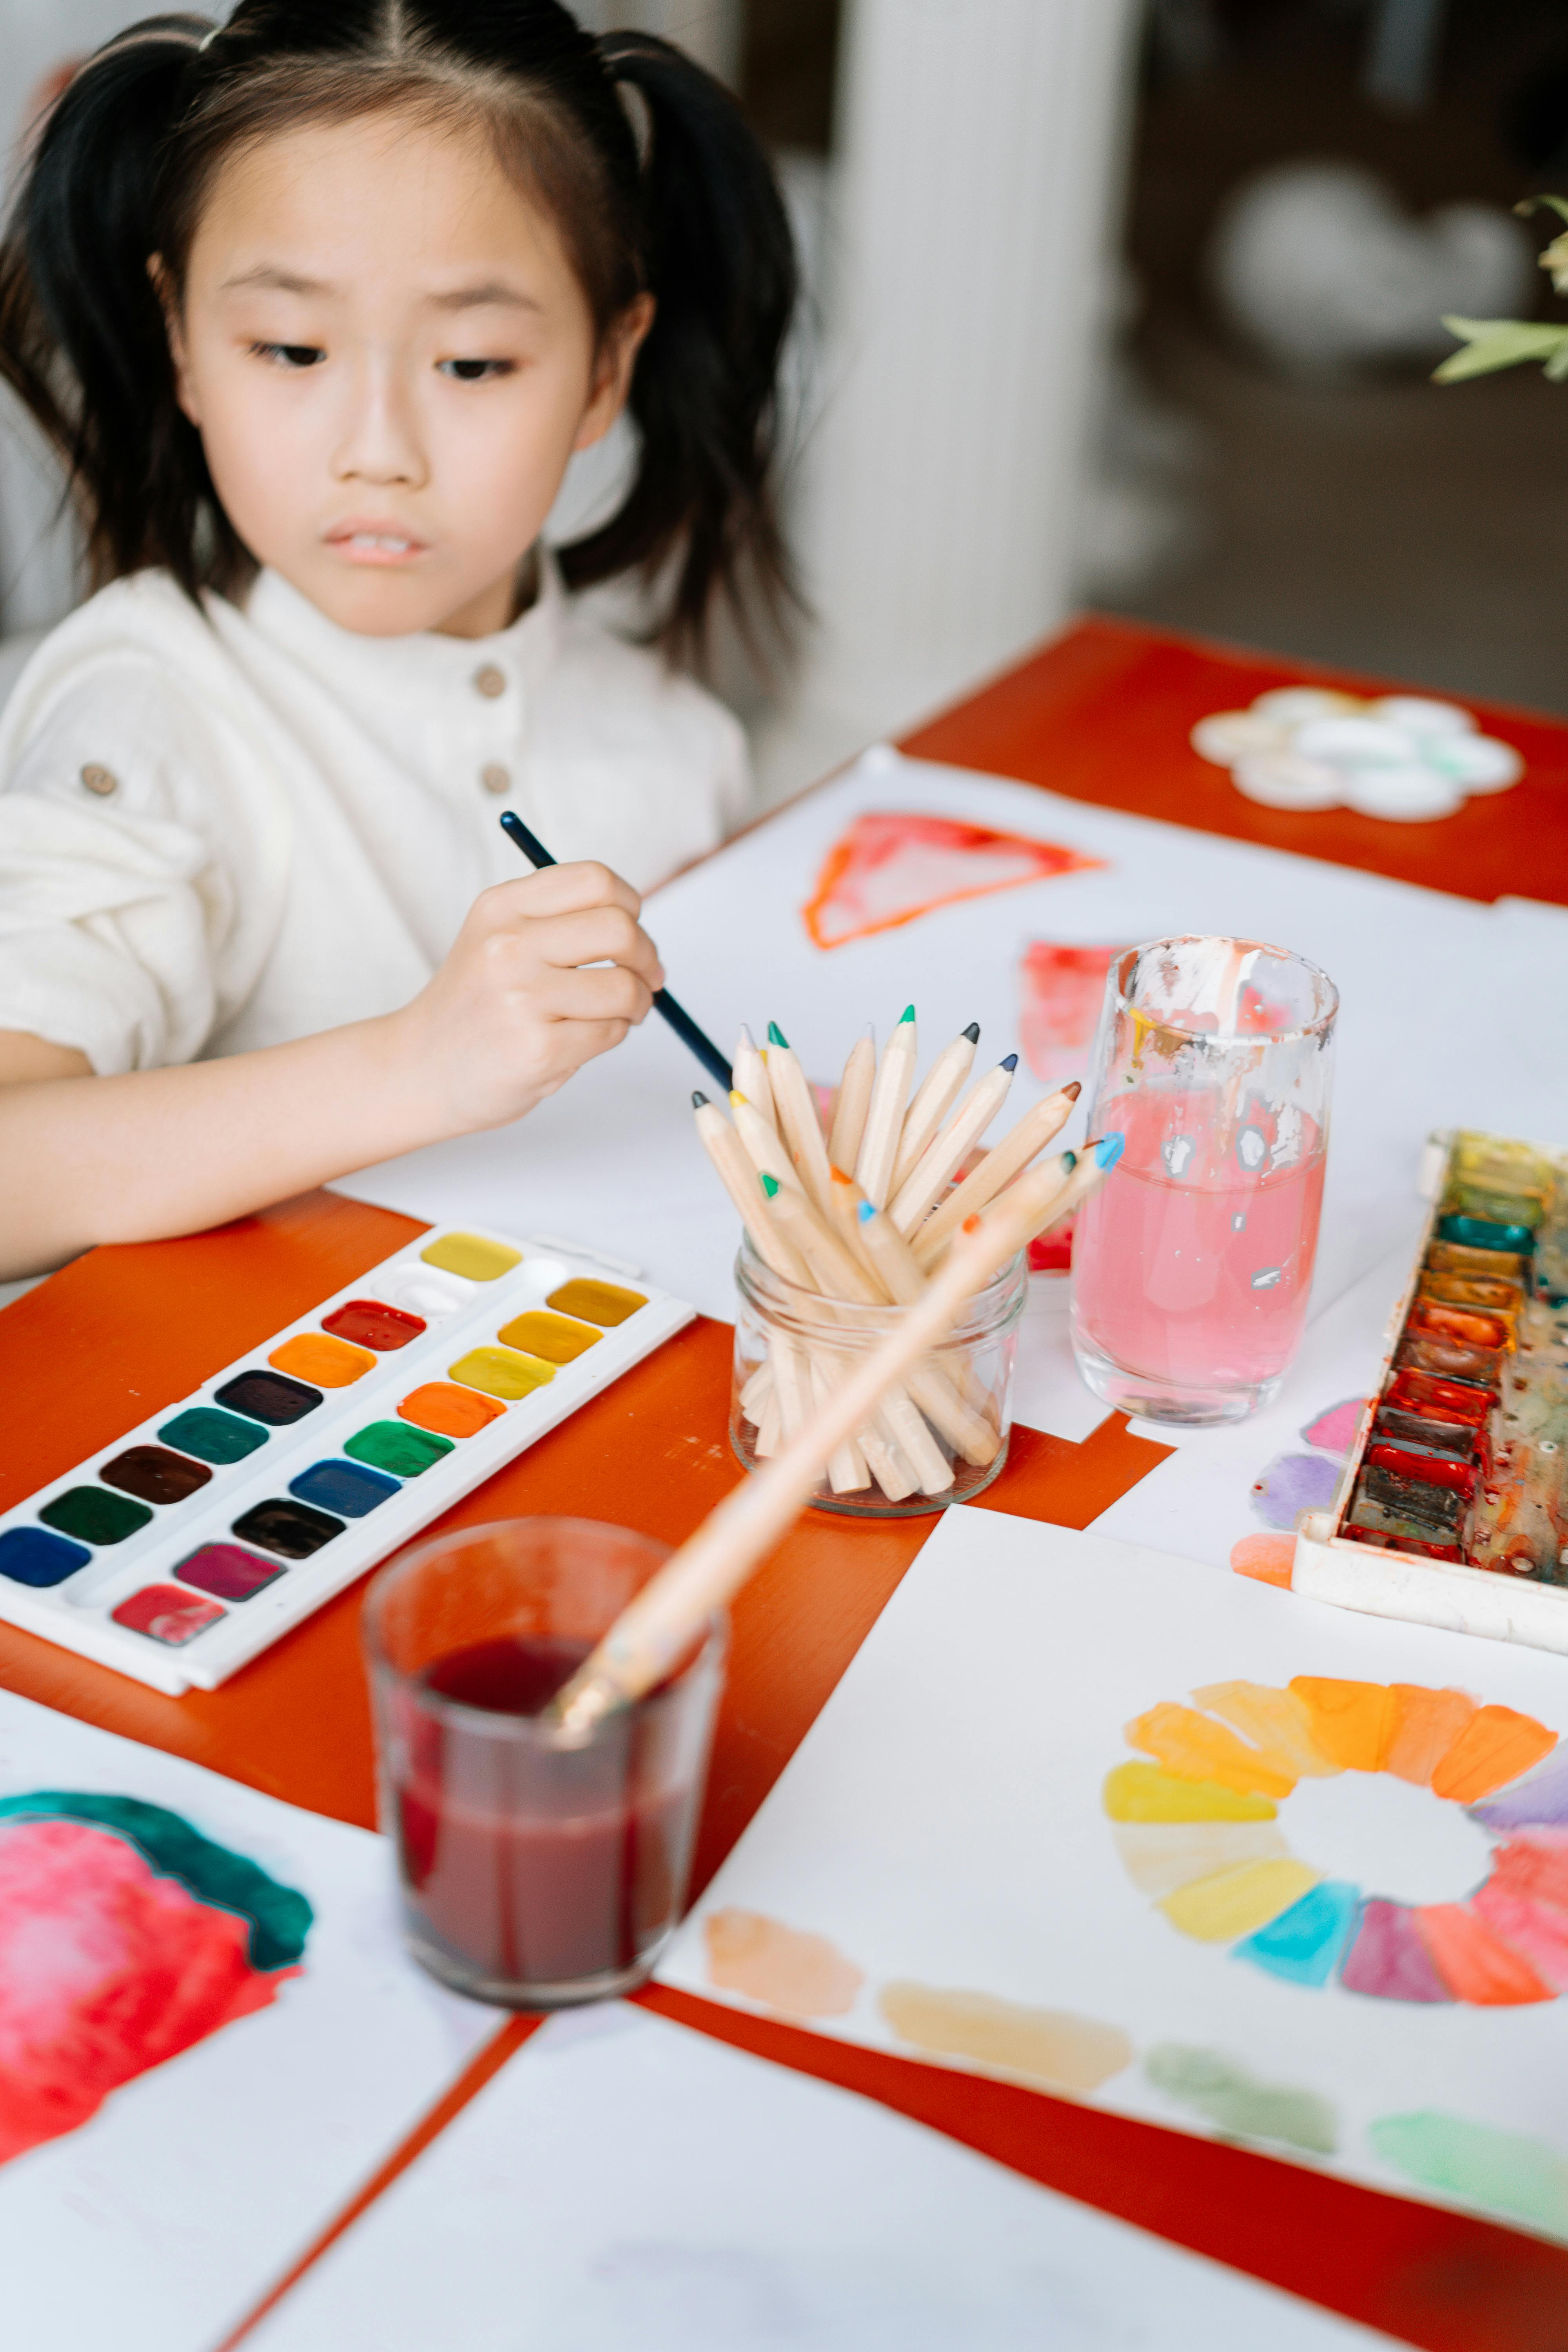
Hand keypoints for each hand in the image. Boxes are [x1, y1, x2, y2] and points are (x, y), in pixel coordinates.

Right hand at [396, 862, 665, 1131]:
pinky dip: (611, 1036)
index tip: (631, 930)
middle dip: (646, 956)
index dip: (630, 906)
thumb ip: (558, 921)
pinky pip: (611, 1033)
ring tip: (617, 1014)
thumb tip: (638, 929)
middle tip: (646, 977)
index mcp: (501, 907)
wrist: (419, 1070)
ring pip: (623, 987)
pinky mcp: (538, 1048)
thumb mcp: (497, 939)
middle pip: (619, 929)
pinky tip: (580, 1040)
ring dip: (636, 1004)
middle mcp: (508, 945)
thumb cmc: (474, 1006)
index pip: (596, 880)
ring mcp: (521, 998)